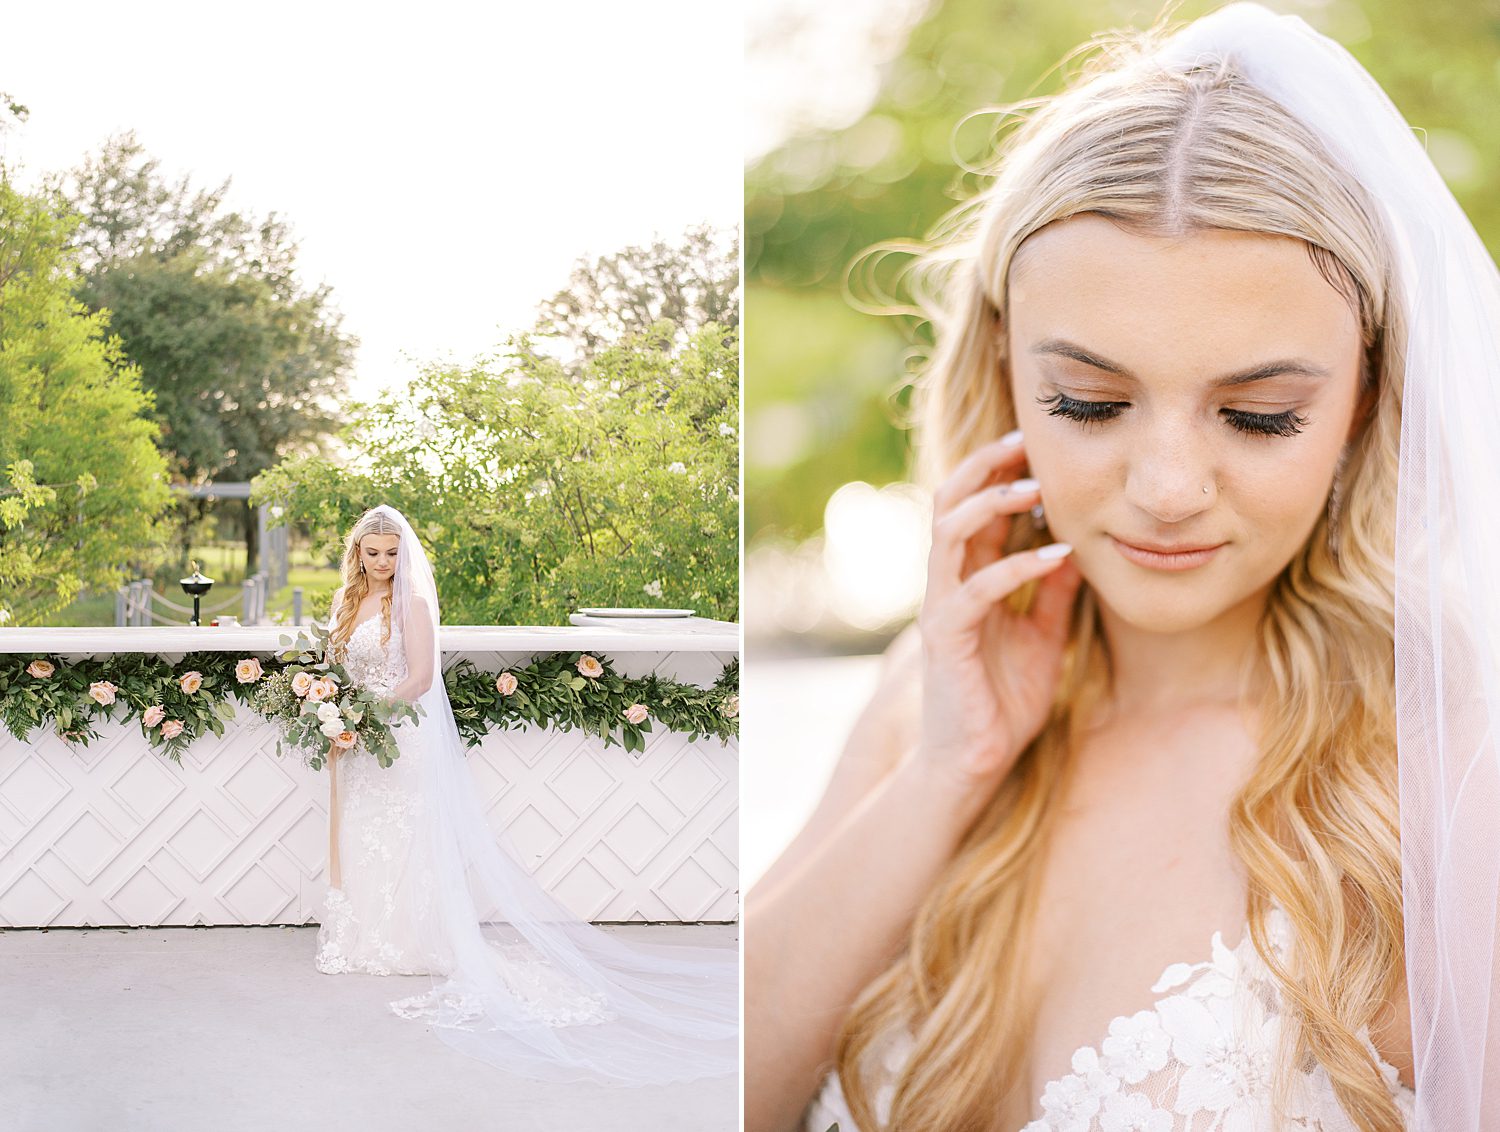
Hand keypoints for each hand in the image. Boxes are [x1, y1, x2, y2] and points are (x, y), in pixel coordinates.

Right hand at [915, 431, 1082, 795]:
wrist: (973, 763)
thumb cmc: (1003, 702)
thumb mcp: (1044, 637)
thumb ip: (1054, 593)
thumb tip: (1079, 546)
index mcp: (968, 579)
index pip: (976, 508)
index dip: (1002, 472)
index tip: (1042, 447)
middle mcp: (948, 583)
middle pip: (950, 502)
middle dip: (985, 466)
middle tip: (1028, 441)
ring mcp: (942, 606)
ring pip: (949, 531)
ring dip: (991, 501)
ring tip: (1035, 486)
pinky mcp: (947, 636)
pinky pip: (977, 588)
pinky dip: (1017, 565)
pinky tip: (1056, 554)